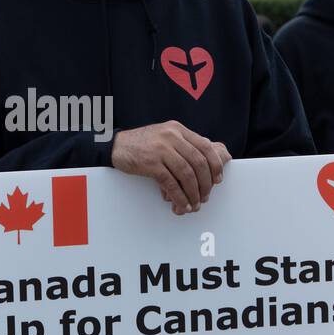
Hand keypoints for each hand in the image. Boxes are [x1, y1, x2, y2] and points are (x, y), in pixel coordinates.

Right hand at [112, 123, 229, 214]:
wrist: (116, 146)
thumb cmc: (142, 144)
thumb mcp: (165, 137)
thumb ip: (184, 145)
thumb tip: (207, 161)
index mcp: (178, 130)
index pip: (205, 146)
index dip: (215, 165)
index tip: (217, 179)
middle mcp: (171, 136)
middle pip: (198, 162)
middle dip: (205, 183)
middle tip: (205, 196)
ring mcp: (161, 149)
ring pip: (186, 174)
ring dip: (193, 193)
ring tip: (194, 204)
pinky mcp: (150, 163)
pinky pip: (170, 183)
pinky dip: (179, 196)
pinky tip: (181, 204)